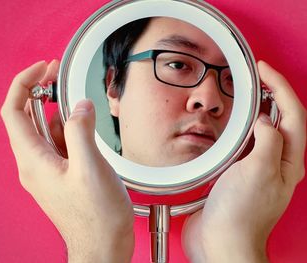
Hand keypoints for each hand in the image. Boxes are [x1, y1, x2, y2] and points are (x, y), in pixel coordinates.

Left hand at [1, 60, 134, 262]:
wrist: (102, 246)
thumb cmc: (97, 218)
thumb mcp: (90, 169)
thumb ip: (81, 131)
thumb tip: (80, 107)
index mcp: (34, 161)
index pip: (13, 112)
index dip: (23, 84)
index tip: (41, 69)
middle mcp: (35, 164)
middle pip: (26, 118)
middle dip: (39, 91)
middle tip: (55, 74)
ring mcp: (47, 170)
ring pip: (43, 130)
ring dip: (55, 110)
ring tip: (73, 98)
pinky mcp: (61, 173)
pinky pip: (58, 143)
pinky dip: (67, 128)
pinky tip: (81, 124)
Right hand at [182, 61, 305, 261]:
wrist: (221, 241)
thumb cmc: (241, 213)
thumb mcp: (259, 170)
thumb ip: (267, 139)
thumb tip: (264, 120)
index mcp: (288, 161)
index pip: (293, 113)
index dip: (280, 87)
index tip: (265, 69)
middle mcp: (276, 163)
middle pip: (283, 119)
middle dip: (273, 93)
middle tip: (257, 77)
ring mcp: (257, 168)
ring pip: (263, 130)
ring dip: (257, 109)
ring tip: (246, 94)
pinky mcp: (239, 173)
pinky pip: (244, 143)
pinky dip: (240, 127)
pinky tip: (230, 125)